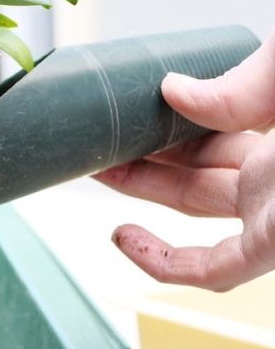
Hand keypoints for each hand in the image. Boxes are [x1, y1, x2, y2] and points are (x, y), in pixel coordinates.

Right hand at [94, 30, 274, 290]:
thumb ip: (246, 78)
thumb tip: (177, 92)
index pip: (214, 118)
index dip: (166, 113)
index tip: (128, 101)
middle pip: (194, 161)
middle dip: (141, 148)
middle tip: (96, 135)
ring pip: (191, 207)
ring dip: (138, 190)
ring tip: (91, 165)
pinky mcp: (273, 247)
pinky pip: (208, 270)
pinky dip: (160, 261)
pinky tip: (122, 235)